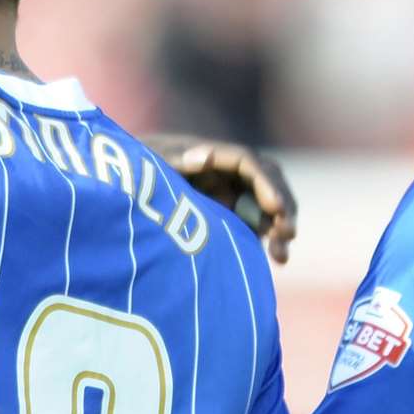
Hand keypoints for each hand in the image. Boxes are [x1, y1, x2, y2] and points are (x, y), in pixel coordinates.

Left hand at [146, 134, 297, 263]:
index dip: (266, 183)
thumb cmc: (137, 170)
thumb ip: (177, 161)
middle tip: (286, 233)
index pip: (249, 163)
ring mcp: (233, 191)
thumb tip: (205, 154)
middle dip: (281, 206)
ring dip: (280, 226)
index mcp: (212, 155)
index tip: (275, 207)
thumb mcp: (152, 165)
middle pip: (268, 182)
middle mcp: (229, 171)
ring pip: (269, 204)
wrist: (127, 187)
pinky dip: (270, 239)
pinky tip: (278, 259)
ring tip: (281, 254)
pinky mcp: (233, 212)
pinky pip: (260, 223)